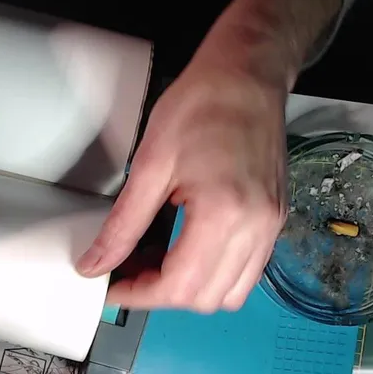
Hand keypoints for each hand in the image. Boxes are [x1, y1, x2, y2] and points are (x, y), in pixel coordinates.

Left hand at [76, 53, 289, 312]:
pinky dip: (215, 274)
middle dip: (162, 295)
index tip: (112, 286)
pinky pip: (247, 271)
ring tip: (157, 262)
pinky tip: (186, 249)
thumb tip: (98, 263)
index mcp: (224, 214)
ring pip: (230, 294)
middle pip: (205, 299)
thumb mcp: (149, 164)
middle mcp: (256, 228)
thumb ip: (123, 225)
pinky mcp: (274, 220)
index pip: (178, 286)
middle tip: (129, 271)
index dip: (139, 295)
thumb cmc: (202, 104)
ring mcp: (270, 227)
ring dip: (191, 290)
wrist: (247, 74)